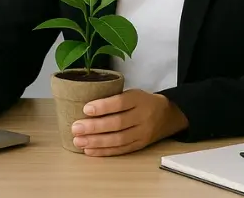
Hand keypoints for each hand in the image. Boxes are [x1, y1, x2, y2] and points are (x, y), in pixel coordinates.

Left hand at [71, 89, 188, 155]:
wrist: (167, 115)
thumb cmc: (141, 101)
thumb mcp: (131, 93)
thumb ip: (113, 98)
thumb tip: (83, 106)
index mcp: (138, 99)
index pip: (120, 103)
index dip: (103, 107)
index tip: (85, 109)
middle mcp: (142, 117)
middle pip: (117, 123)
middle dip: (94, 127)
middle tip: (76, 128)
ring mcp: (142, 133)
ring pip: (118, 140)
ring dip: (96, 142)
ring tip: (79, 141)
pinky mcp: (140, 145)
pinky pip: (121, 150)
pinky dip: (104, 152)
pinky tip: (90, 151)